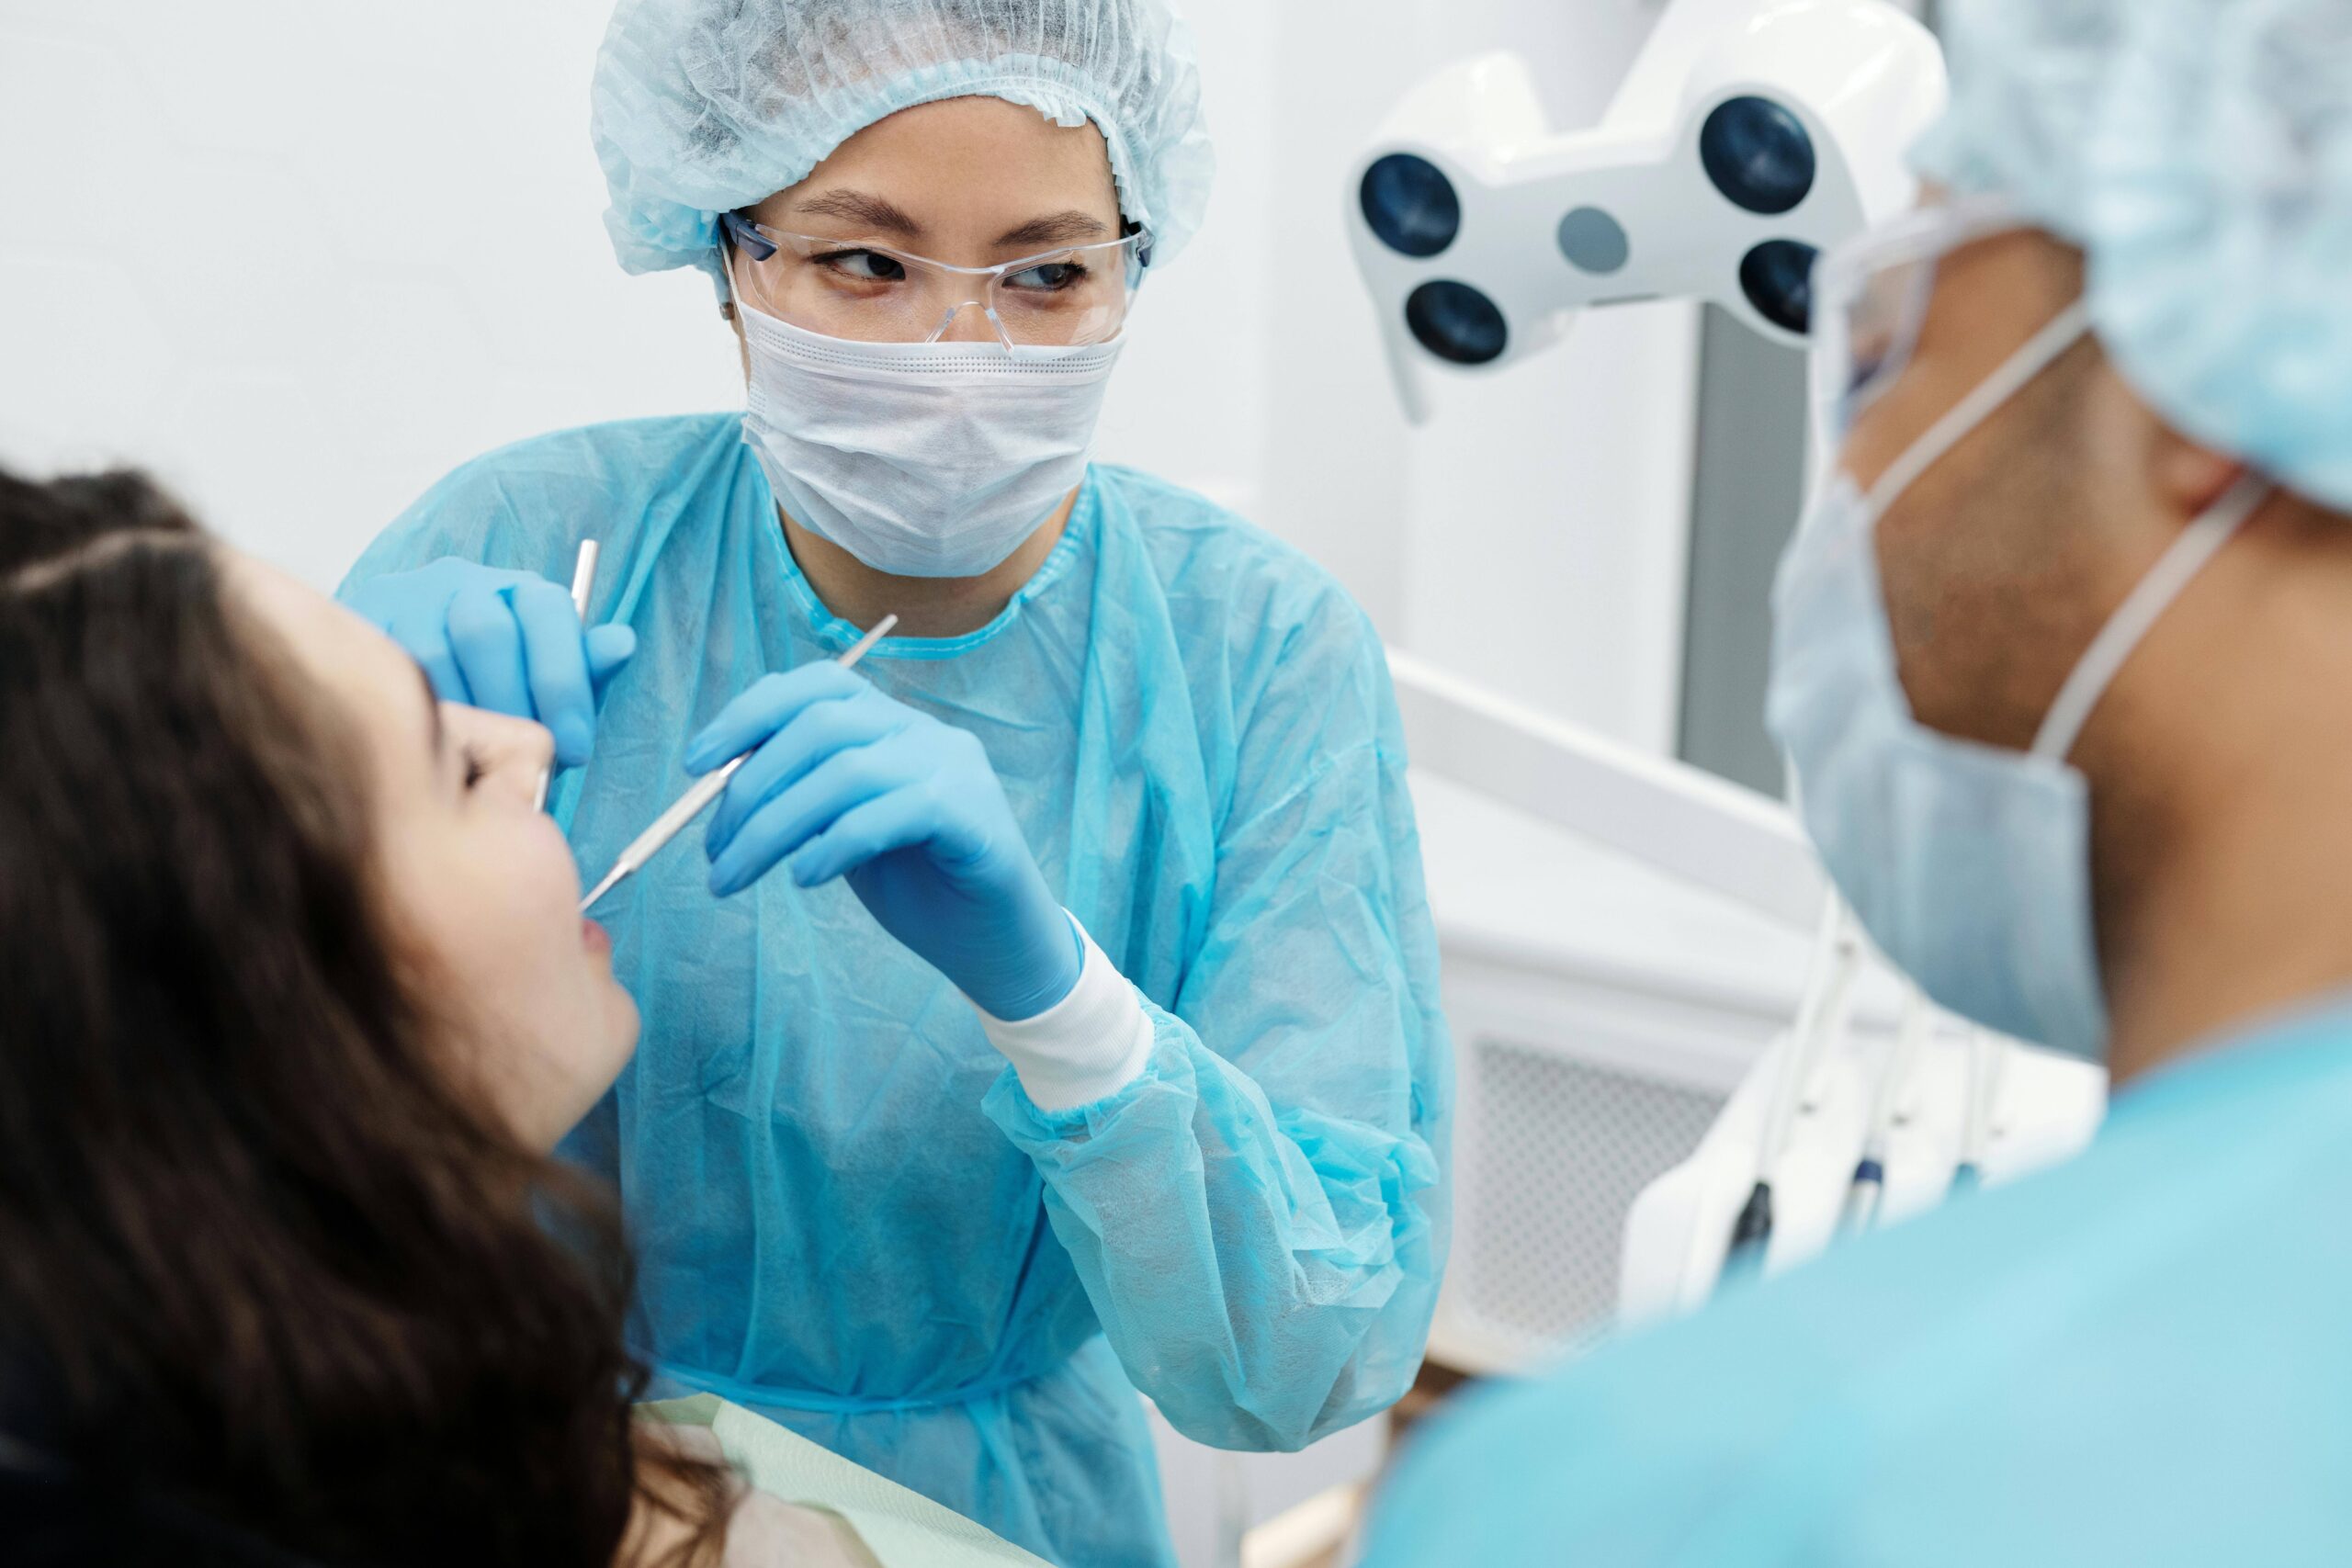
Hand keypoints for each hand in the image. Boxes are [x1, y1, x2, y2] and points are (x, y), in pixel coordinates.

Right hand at [344, 557, 635, 767]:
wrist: (412, 689)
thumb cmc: (501, 691)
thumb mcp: (551, 686)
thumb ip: (585, 671)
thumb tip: (621, 643)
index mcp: (522, 592)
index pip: (549, 614)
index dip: (564, 685)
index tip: (574, 747)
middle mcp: (465, 582)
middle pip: (487, 632)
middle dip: (511, 704)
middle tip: (521, 758)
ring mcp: (410, 597)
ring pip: (433, 654)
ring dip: (462, 717)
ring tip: (477, 761)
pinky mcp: (365, 621)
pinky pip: (386, 669)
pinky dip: (415, 715)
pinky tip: (433, 745)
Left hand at [687, 662, 1081, 1020]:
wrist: (998, 946)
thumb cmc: (917, 889)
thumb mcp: (841, 833)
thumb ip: (801, 799)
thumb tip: (718, 788)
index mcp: (892, 724)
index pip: (815, 687)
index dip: (748, 714)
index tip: (695, 765)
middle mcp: (926, 732)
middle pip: (821, 727)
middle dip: (750, 787)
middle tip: (713, 850)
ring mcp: (956, 769)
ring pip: (847, 771)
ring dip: (775, 826)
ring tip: (735, 876)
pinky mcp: (974, 816)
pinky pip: (890, 813)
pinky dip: (833, 844)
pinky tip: (804, 878)